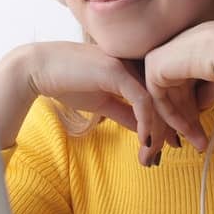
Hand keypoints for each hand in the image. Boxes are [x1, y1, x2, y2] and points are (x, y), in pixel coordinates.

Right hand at [0, 42, 176, 165]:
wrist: (37, 70)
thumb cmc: (67, 82)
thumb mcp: (103, 103)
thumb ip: (125, 114)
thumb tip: (144, 132)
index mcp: (133, 65)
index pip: (159, 93)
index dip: (168, 118)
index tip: (171, 141)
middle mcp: (135, 60)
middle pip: (163, 95)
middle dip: (173, 124)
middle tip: (175, 149)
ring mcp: (127, 63)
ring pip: (156, 99)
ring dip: (159, 129)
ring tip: (155, 153)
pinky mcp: (117, 70)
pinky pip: (142, 100)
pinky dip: (146, 123)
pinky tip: (145, 142)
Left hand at [142, 20, 213, 150]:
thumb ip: (208, 91)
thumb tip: (200, 107)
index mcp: (194, 46)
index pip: (188, 85)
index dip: (194, 112)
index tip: (203, 135)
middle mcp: (178, 48)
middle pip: (176, 94)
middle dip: (187, 123)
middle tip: (199, 144)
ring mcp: (164, 54)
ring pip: (166, 99)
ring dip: (181, 125)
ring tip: (197, 144)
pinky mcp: (154, 64)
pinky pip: (159, 99)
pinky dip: (172, 118)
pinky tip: (187, 131)